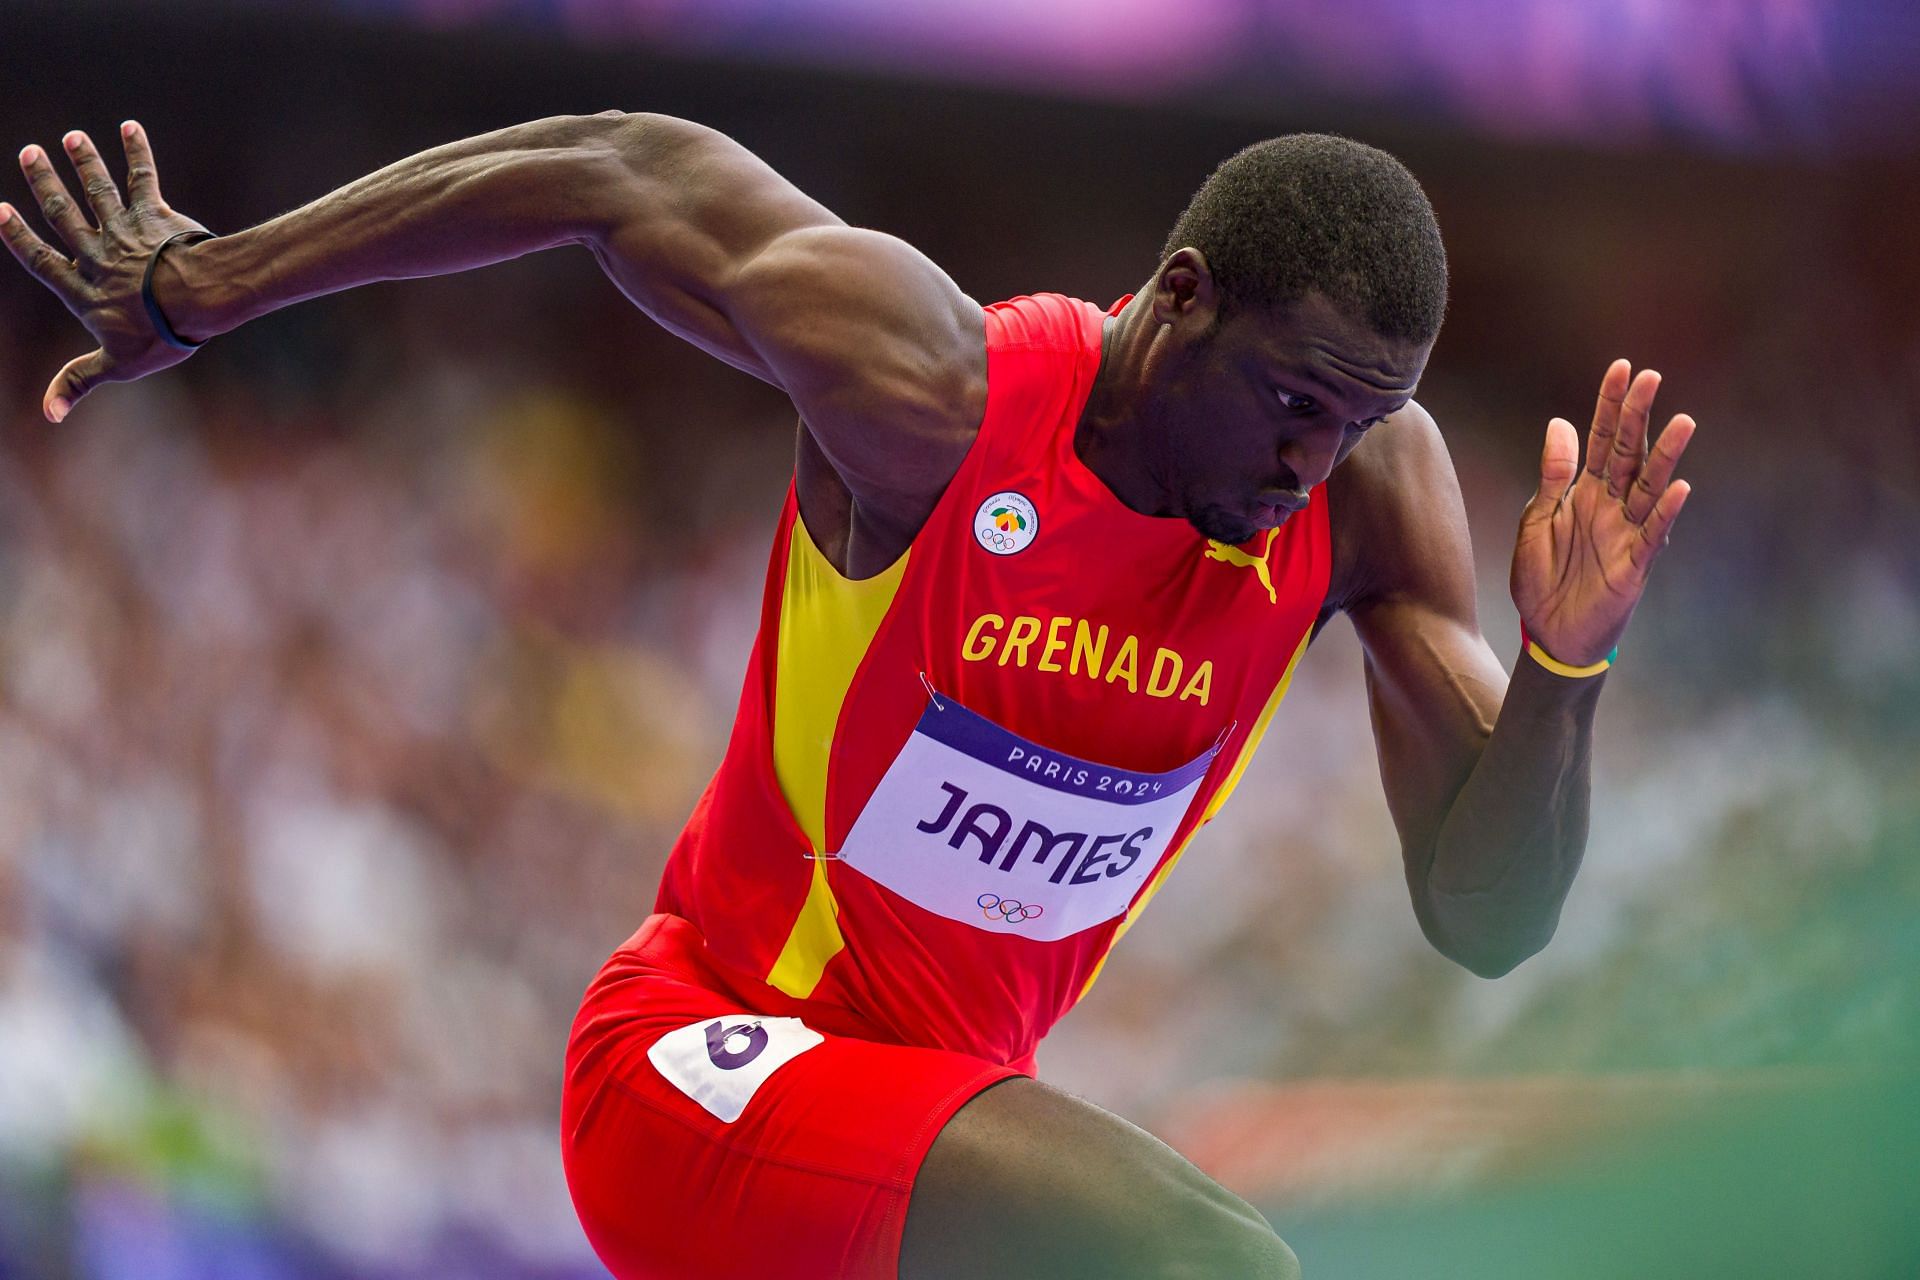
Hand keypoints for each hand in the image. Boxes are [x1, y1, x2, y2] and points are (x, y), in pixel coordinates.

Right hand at [0, 121, 209, 422]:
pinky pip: (144, 179)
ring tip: (71, 138)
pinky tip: (130, 126)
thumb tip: (48, 415)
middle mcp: (97, 253)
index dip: (17, 236)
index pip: (40, 260)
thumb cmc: (158, 336)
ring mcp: (125, 232)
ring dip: (84, 163)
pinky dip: (137, 152)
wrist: (197, 301)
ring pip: (98, 192)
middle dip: (44, 183)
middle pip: (63, 215)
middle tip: (28, 152)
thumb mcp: (116, 365)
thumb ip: (79, 381)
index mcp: (82, 287)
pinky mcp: (156, 217)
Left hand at [1511, 359, 1694, 666]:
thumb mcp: (1536, 520)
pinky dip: (1666, 512)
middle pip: (1628, 452)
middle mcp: (1612, 504)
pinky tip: (1680, 487)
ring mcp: (1627, 532)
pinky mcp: (1636, 564)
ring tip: (1684, 421)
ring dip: (1666, 455)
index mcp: (1584, 491)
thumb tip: (1559, 423)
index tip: (1621, 368)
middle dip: (1637, 415)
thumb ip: (1553, 476)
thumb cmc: (1543, 577)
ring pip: (1651, 486)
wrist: (1548, 632)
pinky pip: (1653, 534)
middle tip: (1651, 377)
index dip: (1609, 405)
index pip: (1600, 439)